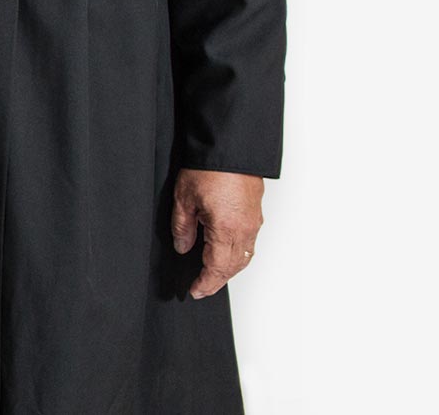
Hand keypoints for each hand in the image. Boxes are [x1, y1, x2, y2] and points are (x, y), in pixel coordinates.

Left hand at [170, 168, 264, 299]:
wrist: (231, 147)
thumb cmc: (208, 168)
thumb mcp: (184, 199)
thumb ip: (182, 227)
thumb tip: (183, 246)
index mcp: (226, 230)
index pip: (217, 268)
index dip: (206, 283)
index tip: (195, 291)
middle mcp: (245, 229)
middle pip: (234, 267)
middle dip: (218, 281)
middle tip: (203, 288)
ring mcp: (253, 222)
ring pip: (245, 257)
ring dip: (230, 269)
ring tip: (213, 275)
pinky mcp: (256, 213)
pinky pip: (250, 243)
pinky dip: (238, 255)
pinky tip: (226, 253)